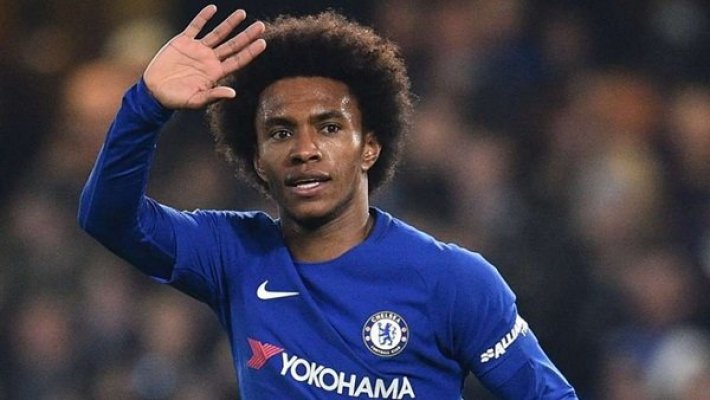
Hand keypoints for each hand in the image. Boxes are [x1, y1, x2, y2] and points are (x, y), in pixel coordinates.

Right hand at [143, 5, 265, 108]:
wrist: (154, 91)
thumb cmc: (176, 99)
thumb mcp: (196, 100)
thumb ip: (214, 95)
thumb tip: (233, 94)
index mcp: (216, 73)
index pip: (238, 60)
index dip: (250, 52)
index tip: (263, 42)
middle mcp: (210, 60)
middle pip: (233, 45)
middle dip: (247, 36)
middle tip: (261, 26)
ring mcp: (198, 49)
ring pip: (218, 34)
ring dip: (230, 24)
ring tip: (242, 13)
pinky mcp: (184, 42)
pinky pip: (196, 26)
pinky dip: (203, 17)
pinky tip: (212, 8)